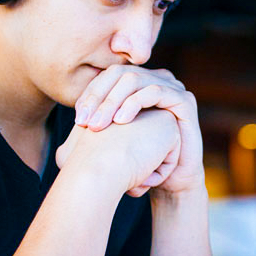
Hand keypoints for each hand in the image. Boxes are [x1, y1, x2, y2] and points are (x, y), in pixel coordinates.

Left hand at [74, 66, 204, 194]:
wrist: (171, 181)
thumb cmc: (141, 162)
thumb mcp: (114, 140)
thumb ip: (98, 126)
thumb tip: (71, 126)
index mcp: (138, 84)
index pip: (107, 77)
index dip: (90, 94)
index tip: (77, 120)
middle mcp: (155, 80)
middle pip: (119, 74)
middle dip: (98, 98)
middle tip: (85, 123)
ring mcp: (172, 87)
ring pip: (134, 80)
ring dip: (112, 101)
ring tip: (99, 125)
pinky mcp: (184, 100)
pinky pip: (155, 91)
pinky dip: (135, 103)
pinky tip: (121, 121)